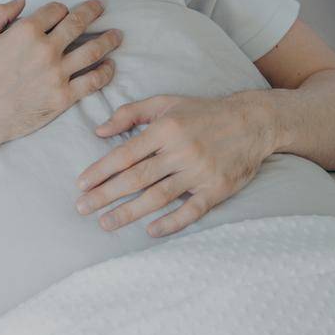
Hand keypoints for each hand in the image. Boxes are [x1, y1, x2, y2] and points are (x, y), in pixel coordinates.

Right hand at [0, 0, 121, 161]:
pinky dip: (106, 72)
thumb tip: (22, 1)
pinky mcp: (63, 97)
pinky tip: (110, 66)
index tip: (64, 12)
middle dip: (93, 12)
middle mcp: (45, 49)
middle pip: (78, 23)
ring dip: (109, 39)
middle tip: (101, 7)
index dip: (61, 8)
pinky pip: (93, 81)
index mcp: (25, 31)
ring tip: (117, 35)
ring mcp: (57, 74)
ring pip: (93, 50)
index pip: (55, 10)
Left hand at [74, 94, 273, 237]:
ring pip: (158, 196)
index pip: (125, 154)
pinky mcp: (217, 188)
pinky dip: (172, 222)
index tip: (81, 185)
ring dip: (130, 212)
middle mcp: (180, 151)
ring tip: (106, 223)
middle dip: (105, 195)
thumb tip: (99, 131)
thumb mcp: (166, 103)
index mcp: (165, 129)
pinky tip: (152, 231)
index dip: (100, 171)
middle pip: (136, 178)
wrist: (254, 122)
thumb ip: (130, 113)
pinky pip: (192, 210)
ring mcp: (199, 172)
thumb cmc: (203, 112)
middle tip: (82, 209)